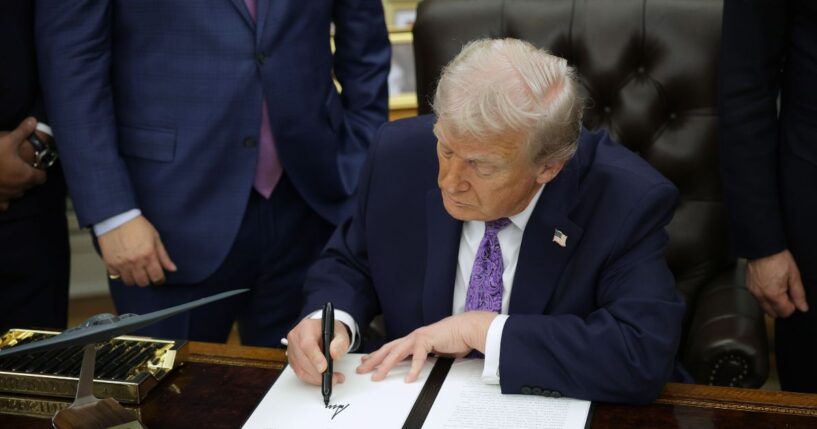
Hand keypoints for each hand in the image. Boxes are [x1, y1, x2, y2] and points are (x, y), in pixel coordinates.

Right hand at [0, 117, 46, 210]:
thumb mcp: (7, 140)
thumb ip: (22, 131)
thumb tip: (33, 120)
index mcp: (27, 176)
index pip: (42, 177)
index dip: (40, 171)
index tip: (35, 165)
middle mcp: (20, 189)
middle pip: (30, 185)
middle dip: (28, 177)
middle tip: (20, 168)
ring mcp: (7, 197)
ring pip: (18, 194)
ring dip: (16, 186)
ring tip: (9, 176)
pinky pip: (4, 204)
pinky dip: (4, 199)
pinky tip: (0, 190)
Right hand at [98, 215, 176, 286]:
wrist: (117, 217)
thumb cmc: (137, 226)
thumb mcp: (155, 238)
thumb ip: (163, 256)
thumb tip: (172, 269)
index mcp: (149, 255)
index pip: (156, 277)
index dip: (159, 280)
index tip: (159, 278)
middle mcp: (135, 262)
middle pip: (143, 282)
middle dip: (147, 280)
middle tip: (147, 273)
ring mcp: (122, 264)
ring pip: (130, 282)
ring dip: (134, 279)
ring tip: (136, 271)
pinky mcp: (110, 263)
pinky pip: (116, 276)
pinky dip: (120, 274)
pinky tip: (124, 267)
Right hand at [286, 318, 349, 385]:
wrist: (324, 333)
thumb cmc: (331, 332)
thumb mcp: (341, 333)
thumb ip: (340, 343)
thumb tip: (334, 354)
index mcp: (307, 327)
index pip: (307, 344)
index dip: (315, 357)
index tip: (324, 368)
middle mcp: (295, 337)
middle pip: (303, 359)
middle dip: (319, 373)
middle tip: (335, 377)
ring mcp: (291, 349)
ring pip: (301, 369)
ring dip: (317, 378)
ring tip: (333, 378)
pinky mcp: (292, 359)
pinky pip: (300, 373)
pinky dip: (312, 379)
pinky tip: (323, 377)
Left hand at [356, 311, 496, 382]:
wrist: (468, 328)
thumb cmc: (456, 338)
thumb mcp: (437, 350)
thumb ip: (427, 356)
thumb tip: (423, 365)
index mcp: (415, 338)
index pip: (392, 347)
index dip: (378, 354)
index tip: (367, 360)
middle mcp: (414, 336)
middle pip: (388, 348)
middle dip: (374, 359)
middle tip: (362, 369)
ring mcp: (419, 337)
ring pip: (397, 352)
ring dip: (385, 365)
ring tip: (377, 376)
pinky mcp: (428, 340)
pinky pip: (418, 357)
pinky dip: (413, 369)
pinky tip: (409, 379)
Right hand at [746, 249, 808, 317]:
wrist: (761, 248)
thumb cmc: (778, 259)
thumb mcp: (794, 275)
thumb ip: (798, 294)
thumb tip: (803, 307)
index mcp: (773, 295)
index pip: (785, 312)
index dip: (792, 306)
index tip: (793, 296)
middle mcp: (761, 296)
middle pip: (773, 313)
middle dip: (781, 308)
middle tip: (786, 294)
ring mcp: (753, 292)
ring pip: (764, 307)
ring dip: (772, 303)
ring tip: (777, 288)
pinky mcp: (749, 287)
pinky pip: (758, 299)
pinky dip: (765, 297)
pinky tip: (769, 285)